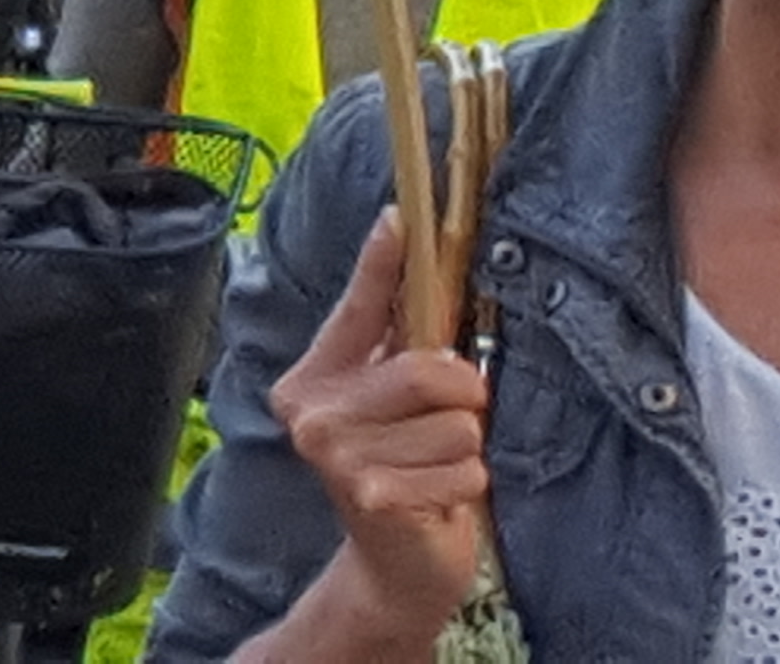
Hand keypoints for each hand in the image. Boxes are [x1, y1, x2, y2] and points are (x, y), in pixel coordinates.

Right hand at [267, 210, 490, 643]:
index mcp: (313, 375)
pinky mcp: (369, 496)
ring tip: (436, 468)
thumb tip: (414, 257)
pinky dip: (468, 487)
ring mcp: (334, 456)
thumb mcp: (396, 401)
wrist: (395, 563)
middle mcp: (310, 410)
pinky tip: (438, 498)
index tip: (400, 217)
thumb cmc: (404, 465)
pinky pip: (465, 470)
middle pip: (427, 370)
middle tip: (449, 422)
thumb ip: (400, 344)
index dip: (383, 262)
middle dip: (462, 396)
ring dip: (466, 452)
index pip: (359, 307)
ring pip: (456, 426)